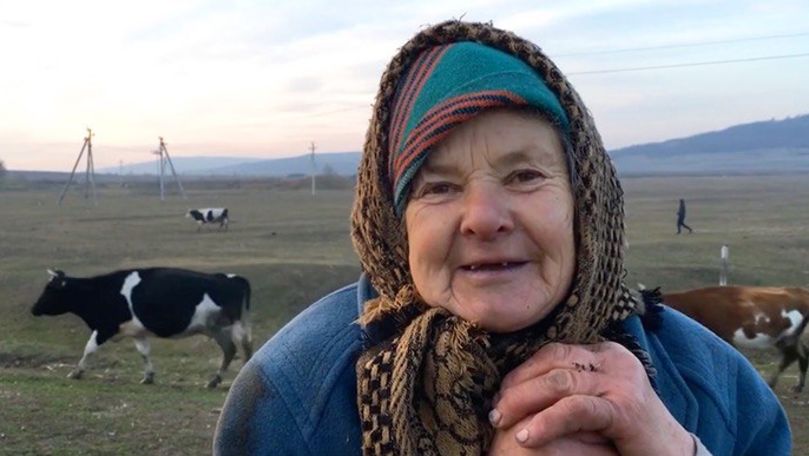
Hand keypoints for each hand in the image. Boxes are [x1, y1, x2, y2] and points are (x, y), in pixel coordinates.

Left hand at [489, 342, 693, 455]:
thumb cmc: (627, 434)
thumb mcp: (595, 403)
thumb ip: (568, 390)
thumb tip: (516, 389)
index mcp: (605, 355)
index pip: (553, 353)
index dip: (522, 372)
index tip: (499, 394)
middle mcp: (614, 361)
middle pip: (553, 363)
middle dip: (517, 387)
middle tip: (494, 411)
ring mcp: (622, 382)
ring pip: (560, 382)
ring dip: (523, 402)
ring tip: (501, 422)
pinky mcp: (625, 409)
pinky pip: (575, 409)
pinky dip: (546, 422)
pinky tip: (526, 436)